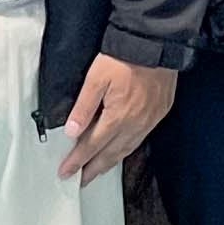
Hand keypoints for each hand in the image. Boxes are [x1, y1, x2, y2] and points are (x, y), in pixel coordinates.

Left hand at [59, 54, 175, 182]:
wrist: (156, 44)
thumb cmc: (124, 57)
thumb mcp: (96, 77)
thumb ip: (83, 106)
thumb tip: (71, 131)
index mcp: (117, 117)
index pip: (91, 146)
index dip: (77, 161)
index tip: (65, 172)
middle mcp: (134, 124)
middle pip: (109, 154)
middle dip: (93, 169)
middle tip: (80, 180)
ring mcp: (149, 121)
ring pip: (126, 150)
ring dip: (109, 163)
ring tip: (97, 171)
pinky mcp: (158, 114)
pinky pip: (140, 140)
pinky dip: (127, 150)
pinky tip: (121, 151)